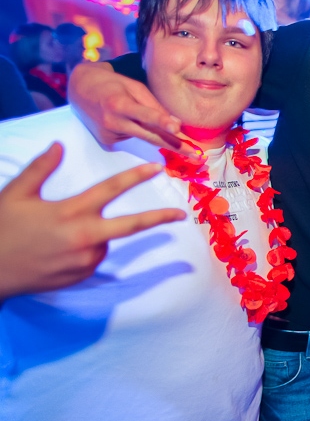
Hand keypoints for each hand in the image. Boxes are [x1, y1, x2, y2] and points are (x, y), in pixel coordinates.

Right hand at [0, 143, 186, 300]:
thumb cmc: (2, 228)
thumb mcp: (17, 193)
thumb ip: (42, 168)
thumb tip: (59, 146)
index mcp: (70, 211)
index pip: (110, 189)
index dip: (135, 176)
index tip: (156, 168)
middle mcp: (84, 236)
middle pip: (131, 226)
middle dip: (159, 218)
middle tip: (180, 214)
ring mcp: (85, 259)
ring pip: (105, 241)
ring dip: (95, 233)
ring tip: (57, 235)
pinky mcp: (81, 275)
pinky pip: (93, 257)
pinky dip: (84, 249)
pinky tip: (58, 250)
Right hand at [68, 61, 189, 154]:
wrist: (79, 89)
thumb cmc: (113, 85)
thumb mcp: (134, 87)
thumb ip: (154, 106)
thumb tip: (177, 124)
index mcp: (119, 104)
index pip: (145, 115)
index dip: (162, 122)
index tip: (177, 129)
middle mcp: (112, 122)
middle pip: (150, 136)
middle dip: (176, 146)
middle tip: (197, 156)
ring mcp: (109, 134)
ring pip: (144, 139)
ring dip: (163, 141)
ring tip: (184, 148)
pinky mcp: (107, 142)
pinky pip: (133, 139)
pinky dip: (140, 133)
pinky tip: (131, 123)